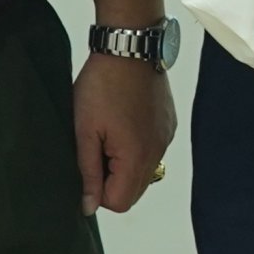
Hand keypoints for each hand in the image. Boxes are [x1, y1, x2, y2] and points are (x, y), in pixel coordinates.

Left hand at [74, 51, 178, 213]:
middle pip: (134, 190)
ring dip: (123, 163)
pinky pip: (152, 150)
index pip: (120, 203)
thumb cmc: (102, 85)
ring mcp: (166, 137)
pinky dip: (136, 146)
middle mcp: (158, 151)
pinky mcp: (168, 123)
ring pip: (144, 170)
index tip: (87, 165)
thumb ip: (88, 172)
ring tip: (107, 132)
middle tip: (94, 147)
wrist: (130, 47)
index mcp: (137, 157)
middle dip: (112, 179)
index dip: (98, 192)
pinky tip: (122, 121)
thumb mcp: (84, 131)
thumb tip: (89, 206)